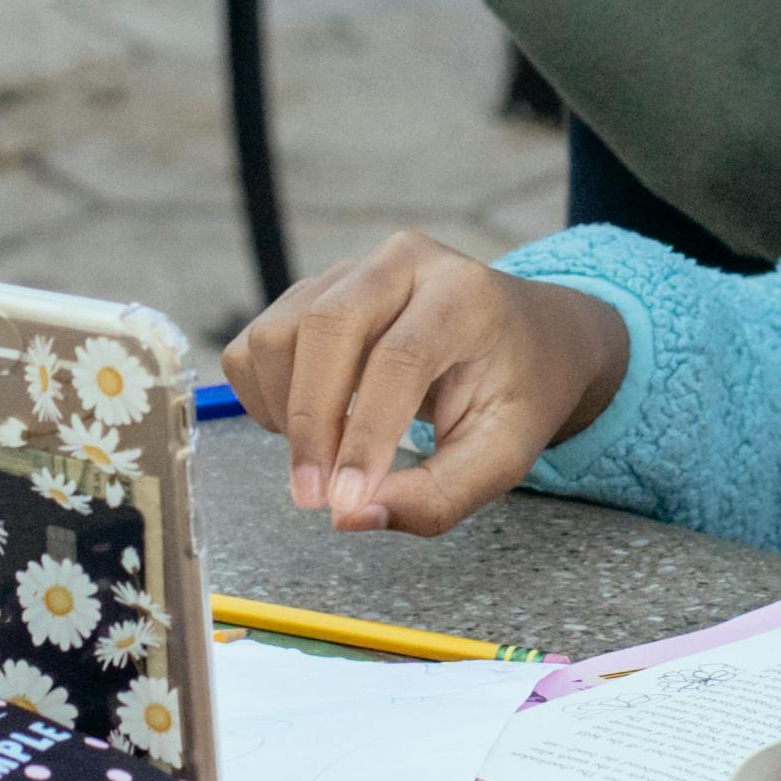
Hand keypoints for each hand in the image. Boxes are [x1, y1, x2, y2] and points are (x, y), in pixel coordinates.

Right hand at [225, 232, 627, 535]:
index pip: (400, 356)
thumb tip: (348, 517)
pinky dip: (265, 395)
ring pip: (278, 332)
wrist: (524, 337)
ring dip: (285, 410)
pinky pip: (257, 342)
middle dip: (310, 421)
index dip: (365, 433)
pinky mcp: (312, 291)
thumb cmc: (516, 395)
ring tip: (324, 457)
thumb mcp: (502, 456)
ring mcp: (350, 270)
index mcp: (464, 294)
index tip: (342, 501)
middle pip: (327, 327)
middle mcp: (403, 263)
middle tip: (313, 497)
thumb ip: (436, 496)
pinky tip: (309, 426)